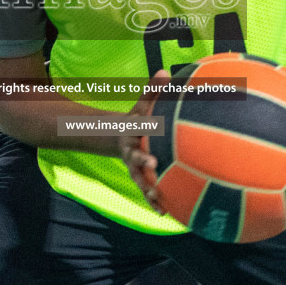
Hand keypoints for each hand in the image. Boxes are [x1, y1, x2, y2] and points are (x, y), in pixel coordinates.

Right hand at [119, 71, 171, 213]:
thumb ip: (152, 90)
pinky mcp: (140, 178)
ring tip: (158, 199)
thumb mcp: (142, 105)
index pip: (138, 131)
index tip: (151, 135)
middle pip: (134, 158)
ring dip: (147, 190)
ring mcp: (134, 168)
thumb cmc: (137, 119)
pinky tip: (166, 214)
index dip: (144, 130)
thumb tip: (166, 70)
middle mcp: (130, 152)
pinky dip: (154, 203)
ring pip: (139, 180)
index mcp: (132, 133)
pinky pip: (147, 191)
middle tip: (153, 165)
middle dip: (142, 162)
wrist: (119, 137)